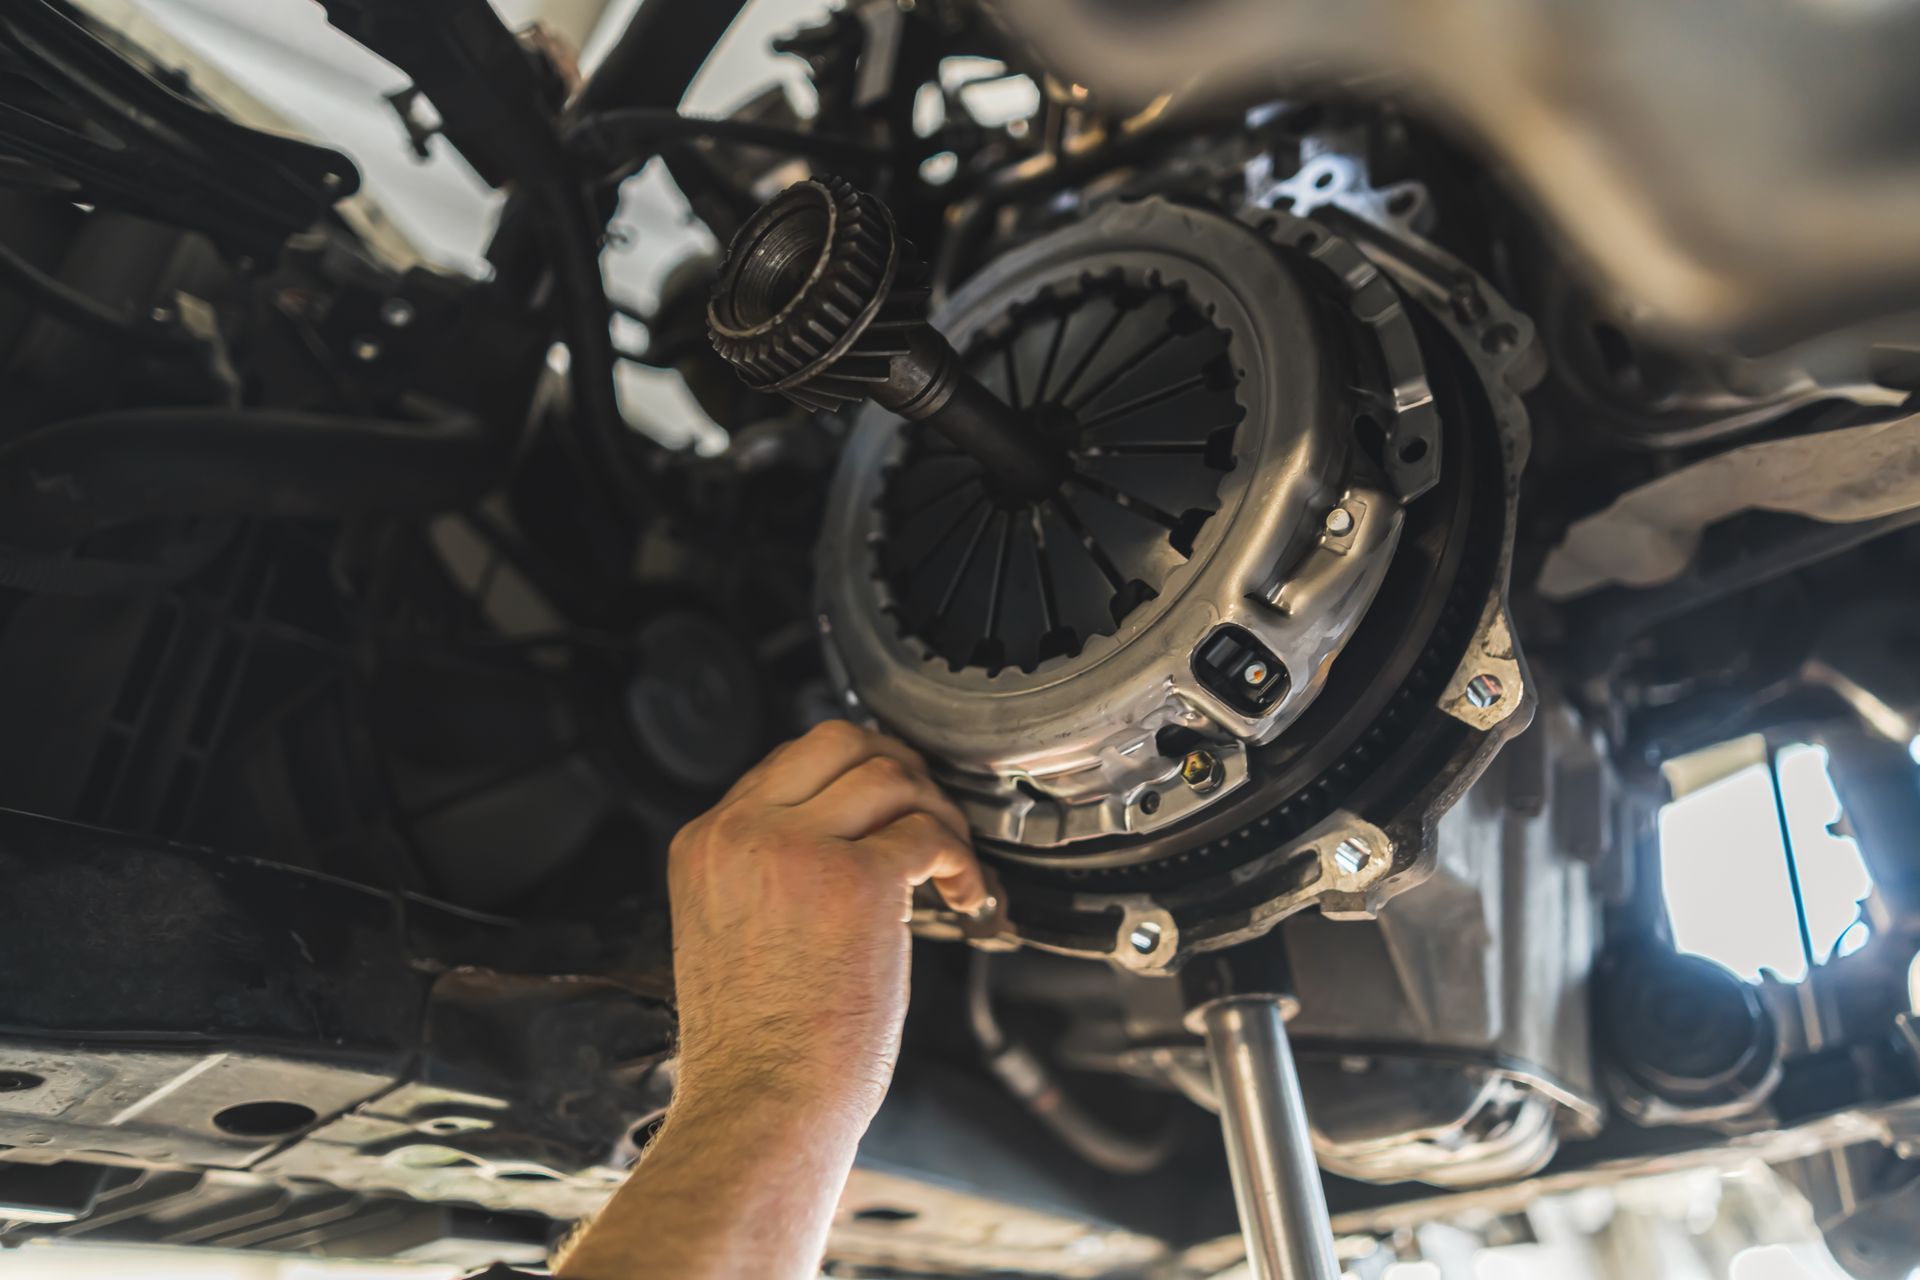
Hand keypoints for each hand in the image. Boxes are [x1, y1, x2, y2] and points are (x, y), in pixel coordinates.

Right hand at [666, 719, 987, 1126]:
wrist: (757, 1105)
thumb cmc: (753, 1047)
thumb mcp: (727, 929)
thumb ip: (765, 871)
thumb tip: (841, 837)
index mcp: (705, 844)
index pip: (787, 762)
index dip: (852, 774)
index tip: (889, 804)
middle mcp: (742, 833)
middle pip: (837, 741)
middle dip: (898, 764)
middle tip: (930, 808)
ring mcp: (796, 850)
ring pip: (890, 777)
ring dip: (939, 813)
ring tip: (954, 864)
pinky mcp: (855, 881)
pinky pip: (928, 835)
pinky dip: (962, 860)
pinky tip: (968, 895)